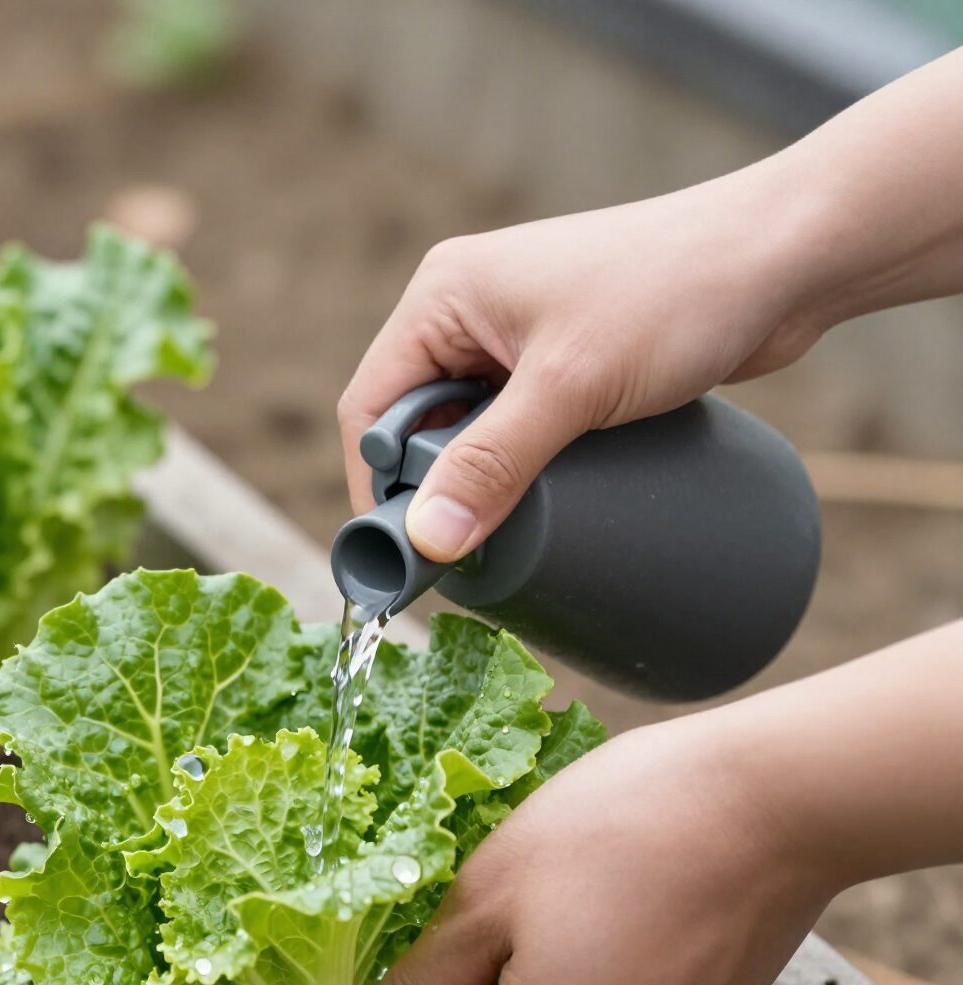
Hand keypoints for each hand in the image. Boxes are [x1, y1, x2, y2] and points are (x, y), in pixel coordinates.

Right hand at [336, 169, 820, 562]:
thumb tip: (429, 542)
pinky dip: (516, 471)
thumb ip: (493, 465)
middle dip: (432, 490)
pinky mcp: (563, 361)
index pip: (371, 407)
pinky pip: (513, 430)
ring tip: (506, 531)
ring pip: (465, 434)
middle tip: (465, 549)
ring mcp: (517, 337)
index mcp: (443, 296)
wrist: (787, 256)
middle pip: (413, 426)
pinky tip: (537, 503)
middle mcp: (469, 313)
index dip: (377, 486)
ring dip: (478, 484)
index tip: (404, 552)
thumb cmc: (676, 294)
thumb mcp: (570, 388)